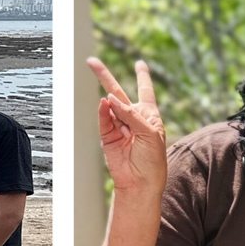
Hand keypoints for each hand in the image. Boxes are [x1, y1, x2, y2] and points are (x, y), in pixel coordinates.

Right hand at [89, 56, 168, 197]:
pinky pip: (103, 120)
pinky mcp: (107, 136)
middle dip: (105, 77)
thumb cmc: (152, 161)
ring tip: (115, 109)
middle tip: (91, 62)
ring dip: (111, 103)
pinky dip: (103, 111)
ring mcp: (119, 127)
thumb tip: (110, 99)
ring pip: (110, 106)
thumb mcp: (150, 134)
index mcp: (149, 117)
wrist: (140, 184)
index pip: (145, 91)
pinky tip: (104, 103)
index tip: (140, 63)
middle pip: (118, 93)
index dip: (142, 77)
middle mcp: (133, 119)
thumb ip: (131, 114)